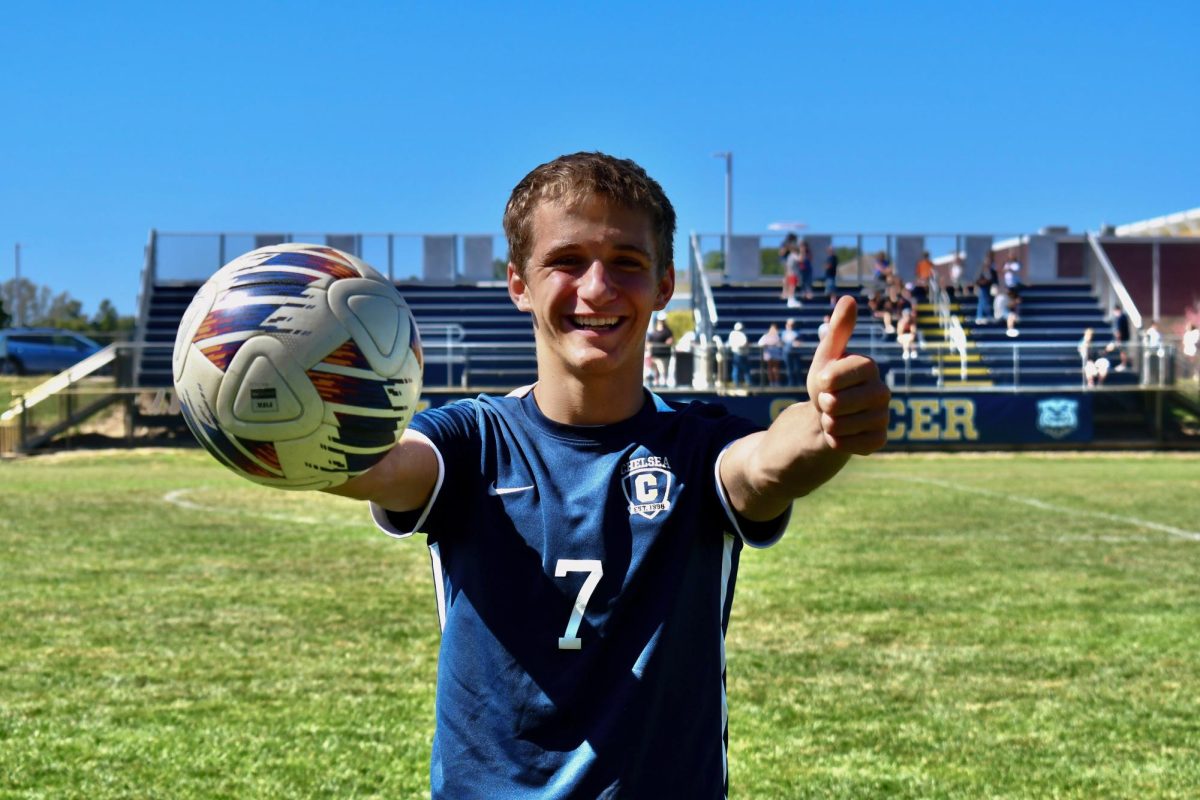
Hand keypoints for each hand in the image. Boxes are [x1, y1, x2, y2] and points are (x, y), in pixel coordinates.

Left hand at [806, 295, 890, 452]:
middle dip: (822, 405)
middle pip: (835, 404)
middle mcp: (882, 391)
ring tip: (834, 416)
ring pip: (839, 426)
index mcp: (869, 367)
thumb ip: (838, 330)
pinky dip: (836, 441)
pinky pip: (848, 445)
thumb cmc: (826, 383)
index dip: (822, 382)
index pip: (833, 378)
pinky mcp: (879, 440)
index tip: (824, 381)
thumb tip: (849, 299)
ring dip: (828, 424)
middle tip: (829, 402)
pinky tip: (842, 432)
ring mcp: (883, 417)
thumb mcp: (826, 356)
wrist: (827, 415)